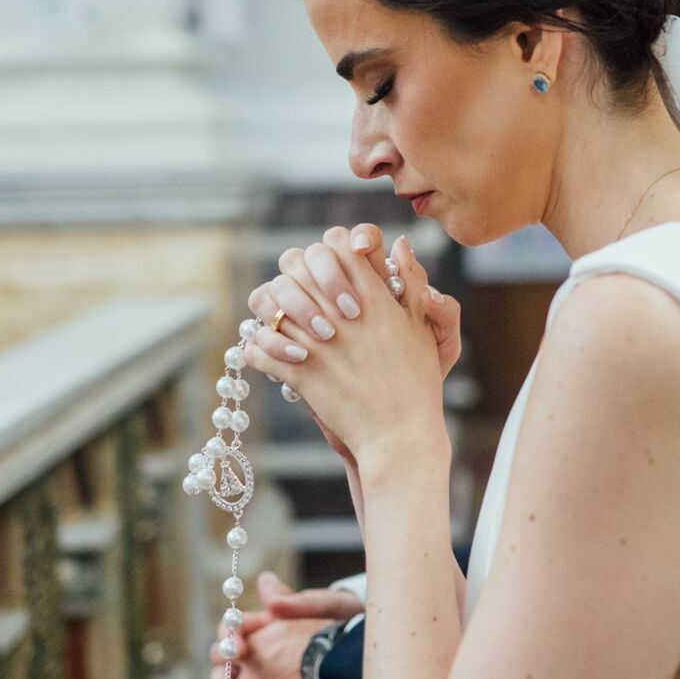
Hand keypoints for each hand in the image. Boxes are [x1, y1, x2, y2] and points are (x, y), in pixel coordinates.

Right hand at [209, 571, 362, 678]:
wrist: (369, 654)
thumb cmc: (346, 621)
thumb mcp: (327, 607)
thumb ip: (297, 601)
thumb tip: (266, 582)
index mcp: (264, 630)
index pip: (231, 632)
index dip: (229, 639)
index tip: (241, 649)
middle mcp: (260, 659)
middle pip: (227, 674)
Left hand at [244, 229, 452, 465]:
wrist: (400, 435)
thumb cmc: (416, 383)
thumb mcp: (422, 328)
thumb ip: (411, 282)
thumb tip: (399, 243)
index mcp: (371, 296)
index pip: (337, 243)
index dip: (329, 250)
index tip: (332, 268)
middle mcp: (339, 312)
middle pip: (294, 263)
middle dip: (293, 274)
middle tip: (301, 293)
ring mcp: (315, 341)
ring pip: (269, 303)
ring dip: (270, 309)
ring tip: (281, 323)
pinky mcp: (297, 372)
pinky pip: (257, 348)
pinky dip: (258, 350)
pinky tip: (270, 356)